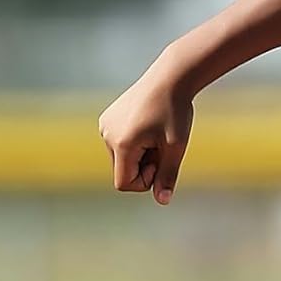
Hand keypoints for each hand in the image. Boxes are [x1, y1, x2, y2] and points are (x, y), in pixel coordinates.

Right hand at [98, 63, 194, 199]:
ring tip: (156, 135)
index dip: (145, 182)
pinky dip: (135, 143)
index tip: (161, 162)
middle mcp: (108, 135)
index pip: (124, 184)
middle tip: (162, 146)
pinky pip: (120, 144)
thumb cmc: (175, 112)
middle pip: (123, 172)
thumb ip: (168, 175)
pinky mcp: (107, 119)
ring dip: (140, 155)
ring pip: (122, 159)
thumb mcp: (175, 148)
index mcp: (122, 144)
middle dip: (144, 167)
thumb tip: (163, 201)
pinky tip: (148, 126)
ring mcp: (105, 125)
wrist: (170, 78)